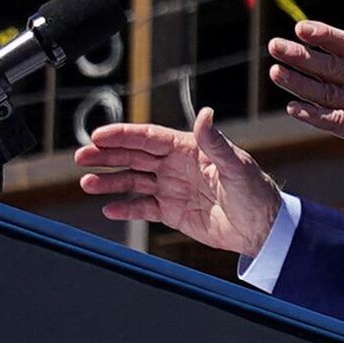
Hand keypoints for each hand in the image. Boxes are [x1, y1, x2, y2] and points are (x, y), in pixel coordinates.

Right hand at [78, 110, 282, 257]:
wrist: (263, 229)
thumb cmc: (255, 192)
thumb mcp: (235, 165)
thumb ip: (215, 142)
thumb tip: (206, 113)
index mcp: (189, 148)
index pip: (149, 137)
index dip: (123, 136)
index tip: (98, 136)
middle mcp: (177, 166)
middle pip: (134, 156)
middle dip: (107, 156)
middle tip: (81, 157)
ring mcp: (172, 188)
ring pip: (133, 181)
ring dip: (110, 181)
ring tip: (87, 183)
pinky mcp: (172, 212)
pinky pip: (143, 208)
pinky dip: (125, 208)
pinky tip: (108, 209)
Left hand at [269, 18, 343, 186]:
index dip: (326, 36)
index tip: (300, 28)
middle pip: (336, 68)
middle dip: (303, 56)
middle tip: (275, 46)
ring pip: (332, 94)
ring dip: (300, 84)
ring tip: (275, 72)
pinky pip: (338, 122)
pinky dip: (314, 115)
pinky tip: (293, 108)